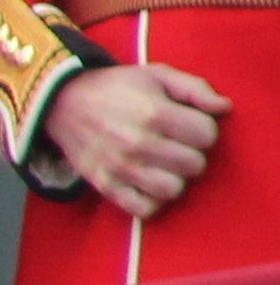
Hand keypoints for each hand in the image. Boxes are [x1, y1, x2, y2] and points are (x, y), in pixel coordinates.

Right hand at [42, 63, 229, 218]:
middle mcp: (137, 142)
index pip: (206, 135)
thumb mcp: (155, 75)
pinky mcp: (105, 185)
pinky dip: (151, 200)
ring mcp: (120, 167)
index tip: (187, 124)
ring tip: (163, 165)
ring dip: (173, 178)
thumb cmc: (115, 88)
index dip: (202, 129)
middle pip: (194, 165)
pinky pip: (143, 209)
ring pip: (173, 190)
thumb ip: (194, 88)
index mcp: (153, 112)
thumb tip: (224, 108)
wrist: (61, 102)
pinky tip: (147, 183)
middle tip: (174, 145)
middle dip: (190, 153)